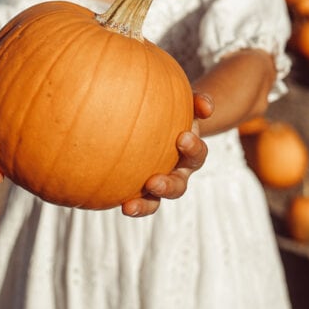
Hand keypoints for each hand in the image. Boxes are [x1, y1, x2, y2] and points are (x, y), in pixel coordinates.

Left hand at [121, 92, 213, 217]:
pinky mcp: (138, 189)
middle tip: (154, 182)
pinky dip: (123, 200)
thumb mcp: (188, 103)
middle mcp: (177, 173)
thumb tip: (206, 106)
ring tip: (129, 207)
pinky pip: (131, 199)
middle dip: (167, 187)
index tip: (182, 137)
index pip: (196, 154)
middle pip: (177, 187)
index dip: (192, 148)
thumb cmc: (176, 110)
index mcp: (190, 154)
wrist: (163, 123)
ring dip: (144, 205)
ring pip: (154, 201)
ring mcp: (157, 184)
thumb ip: (199, 102)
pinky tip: (102, 196)